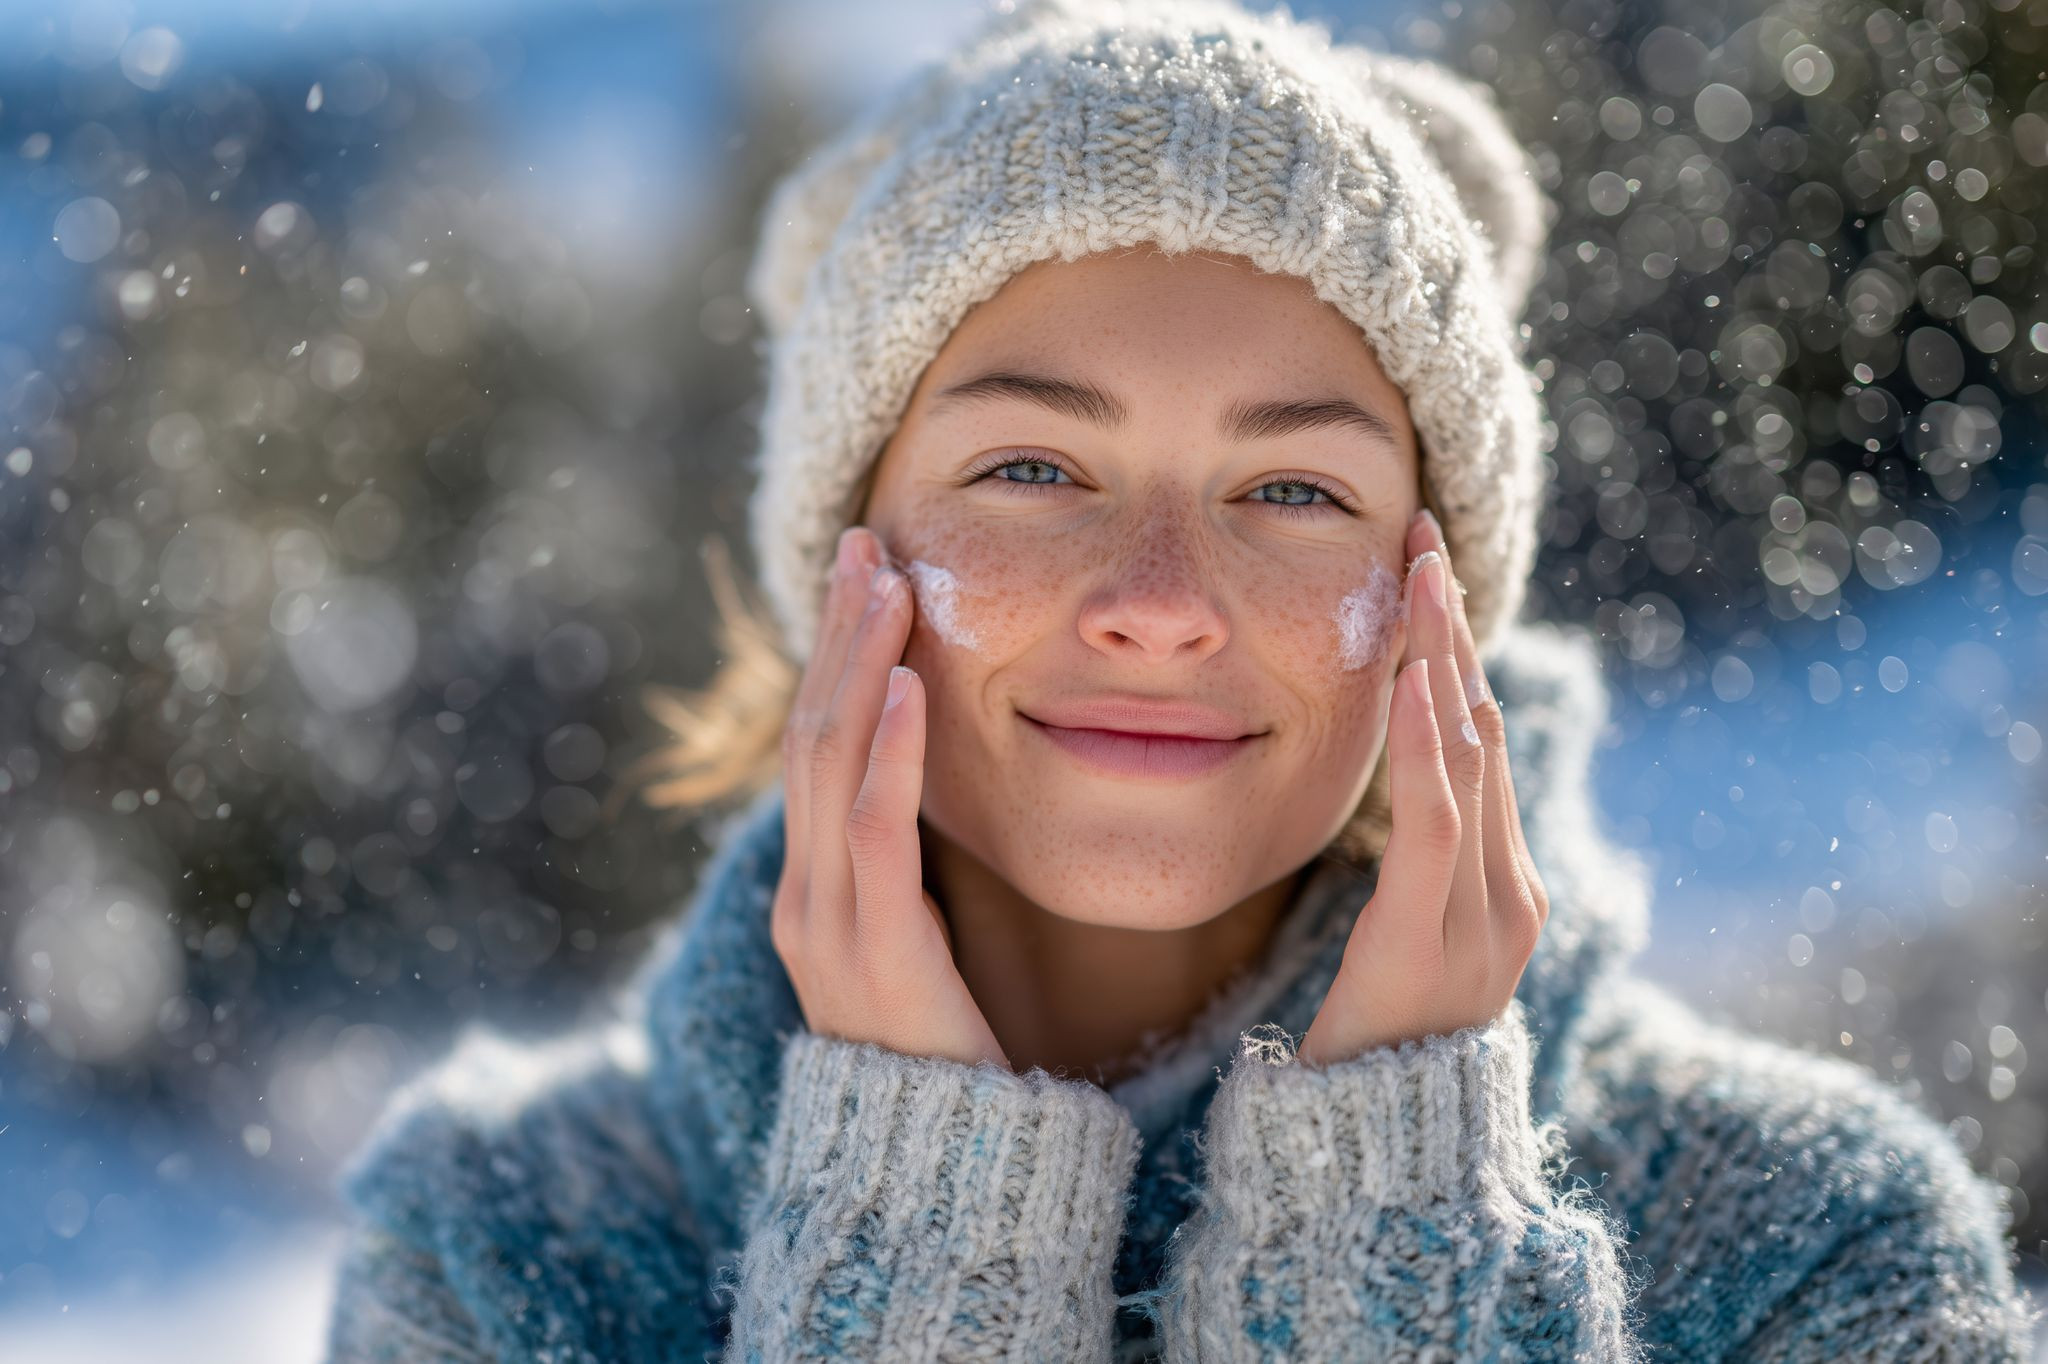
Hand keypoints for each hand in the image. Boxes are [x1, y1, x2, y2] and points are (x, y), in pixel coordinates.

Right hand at [770, 523, 1009, 1070]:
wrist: (935, 1173)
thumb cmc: (943, 1056)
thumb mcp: (919, 945)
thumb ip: (911, 876)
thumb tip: (935, 801)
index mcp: (816, 889)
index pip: (819, 746)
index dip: (838, 655)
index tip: (866, 574)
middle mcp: (807, 895)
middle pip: (814, 733)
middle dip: (840, 633)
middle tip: (864, 541)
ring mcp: (829, 922)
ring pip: (833, 764)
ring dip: (860, 665)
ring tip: (886, 582)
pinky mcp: (874, 950)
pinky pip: (876, 835)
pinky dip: (890, 755)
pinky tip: (911, 689)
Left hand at [1296, 508, 1550, 1066]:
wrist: (1380, 1153)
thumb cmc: (1373, 1047)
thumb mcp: (1398, 944)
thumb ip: (1410, 876)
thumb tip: (1389, 805)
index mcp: (1503, 887)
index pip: (1482, 744)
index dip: (1455, 653)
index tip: (1426, 574)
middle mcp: (1511, 891)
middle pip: (1482, 731)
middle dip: (1452, 630)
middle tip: (1423, 538)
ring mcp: (1488, 914)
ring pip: (1469, 759)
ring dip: (1440, 658)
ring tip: (1417, 575)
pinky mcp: (1439, 935)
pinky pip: (1438, 822)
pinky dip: (1426, 743)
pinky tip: (1413, 677)